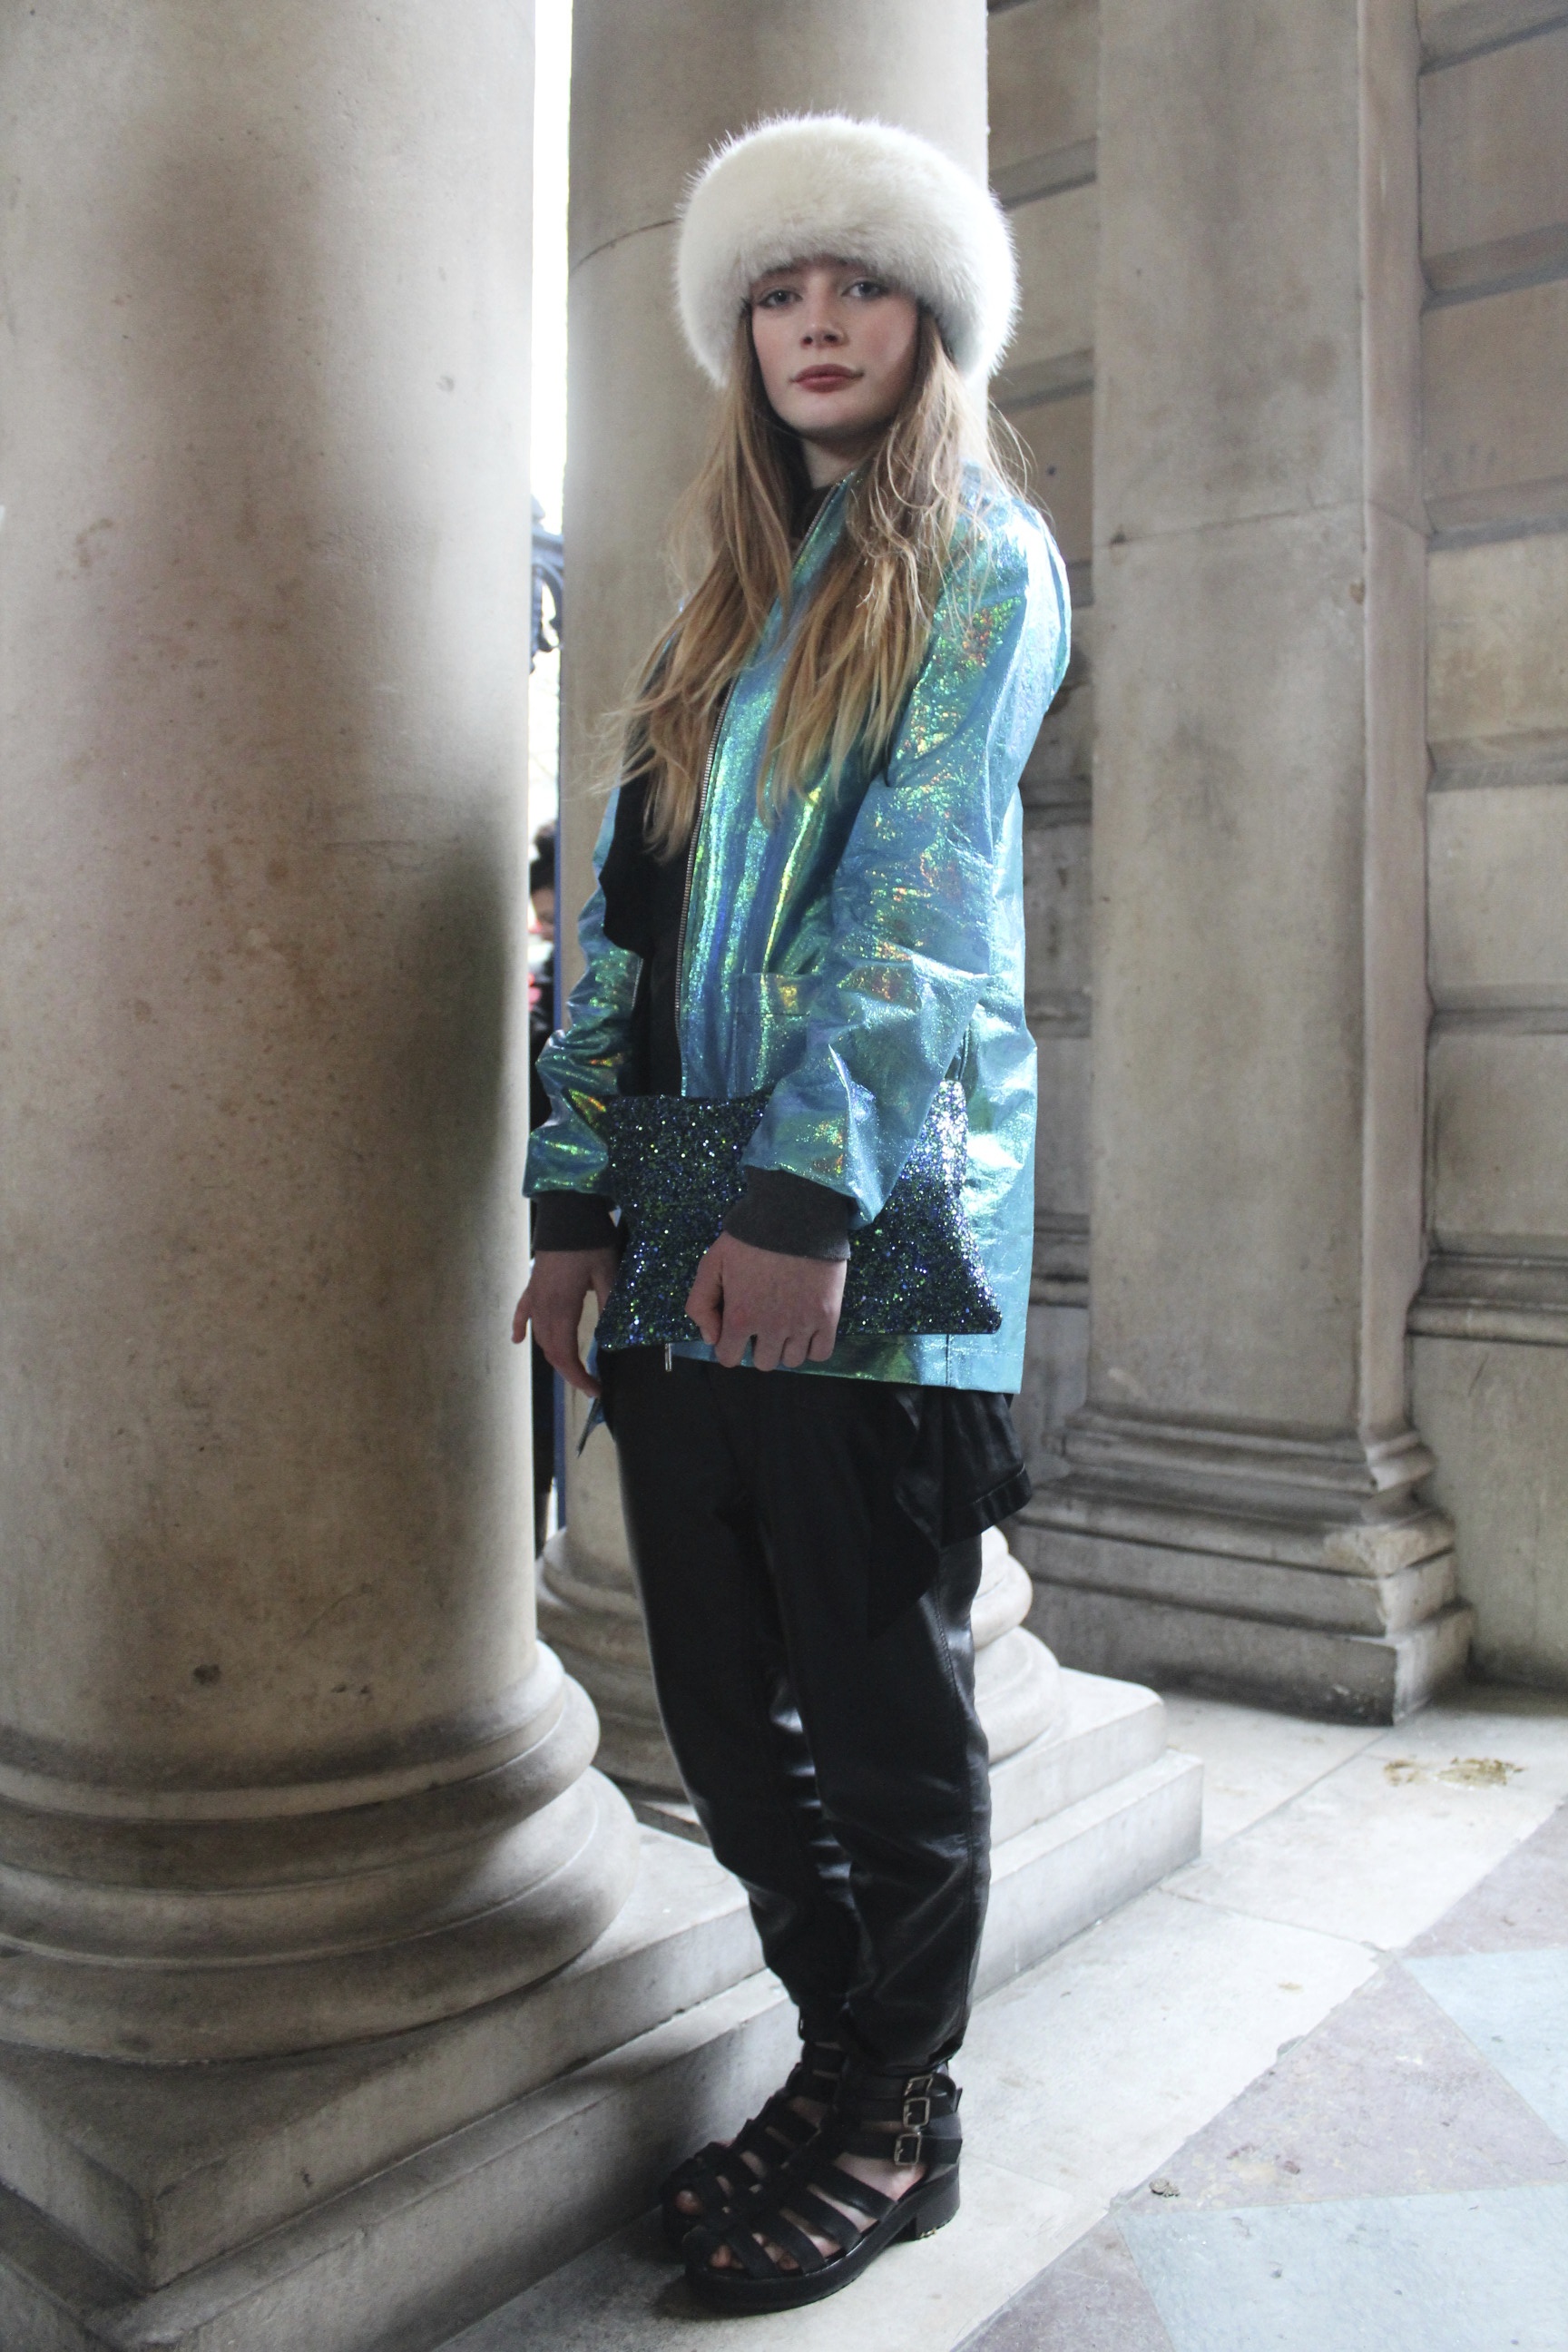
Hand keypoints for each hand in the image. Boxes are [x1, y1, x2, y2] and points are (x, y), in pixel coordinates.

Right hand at [512, 1247, 618, 1397]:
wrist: (566, 1213)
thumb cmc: (590, 1242)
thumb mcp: (608, 1273)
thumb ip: (609, 1306)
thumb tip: (610, 1338)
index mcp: (562, 1309)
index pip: (565, 1355)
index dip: (578, 1378)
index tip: (595, 1391)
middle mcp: (543, 1308)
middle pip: (551, 1351)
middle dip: (569, 1373)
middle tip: (589, 1386)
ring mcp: (535, 1297)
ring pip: (539, 1336)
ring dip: (554, 1355)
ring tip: (572, 1369)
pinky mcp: (532, 1285)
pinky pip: (522, 1312)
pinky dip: (520, 1328)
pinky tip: (517, 1340)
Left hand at [686, 1234, 844, 1371]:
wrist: (796, 1214)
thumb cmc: (750, 1237)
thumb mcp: (711, 1264)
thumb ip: (700, 1304)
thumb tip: (710, 1338)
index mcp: (741, 1317)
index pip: (729, 1358)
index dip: (729, 1345)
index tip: (736, 1330)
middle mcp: (772, 1328)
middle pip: (763, 1363)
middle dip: (758, 1346)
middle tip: (762, 1320)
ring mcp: (803, 1324)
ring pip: (792, 1361)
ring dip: (785, 1347)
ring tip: (785, 1322)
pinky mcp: (829, 1316)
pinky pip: (821, 1353)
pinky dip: (813, 1346)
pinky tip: (806, 1327)